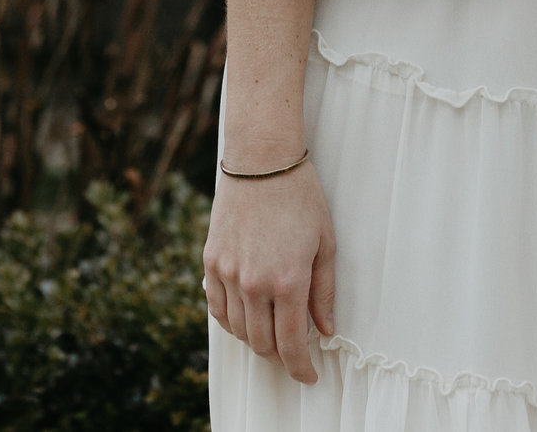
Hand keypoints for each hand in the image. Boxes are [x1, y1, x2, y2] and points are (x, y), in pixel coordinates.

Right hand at [203, 160, 337, 383]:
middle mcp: (254, 283)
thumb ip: (323, 291)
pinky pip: (217, 308)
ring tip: (272, 335)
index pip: (292, 344)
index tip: (309, 376)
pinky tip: (246, 318)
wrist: (261, 162)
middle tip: (293, 355)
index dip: (301, 368)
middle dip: (280, 357)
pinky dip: (231, 322)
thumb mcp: (325, 243)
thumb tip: (324, 329)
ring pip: (239, 330)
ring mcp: (228, 273)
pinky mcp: (211, 262)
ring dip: (256, 340)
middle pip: (262, 344)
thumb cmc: (301, 198)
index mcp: (288, 280)